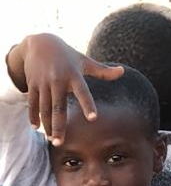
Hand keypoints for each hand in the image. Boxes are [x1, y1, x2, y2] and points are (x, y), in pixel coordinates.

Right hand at [6, 34, 122, 144]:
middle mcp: (58, 80)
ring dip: (47, 125)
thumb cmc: (68, 55)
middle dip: (59, 125)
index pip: (83, 93)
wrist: (40, 42)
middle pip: (58, 107)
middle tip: (60, 142)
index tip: (93, 118)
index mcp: (74, 76)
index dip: (88, 105)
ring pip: (44, 108)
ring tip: (52, 140)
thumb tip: (123, 72)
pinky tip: (36, 128)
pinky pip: (33, 102)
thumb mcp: (85, 61)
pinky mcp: (32, 84)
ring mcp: (44, 83)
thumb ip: (103, 71)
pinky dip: (33, 115)